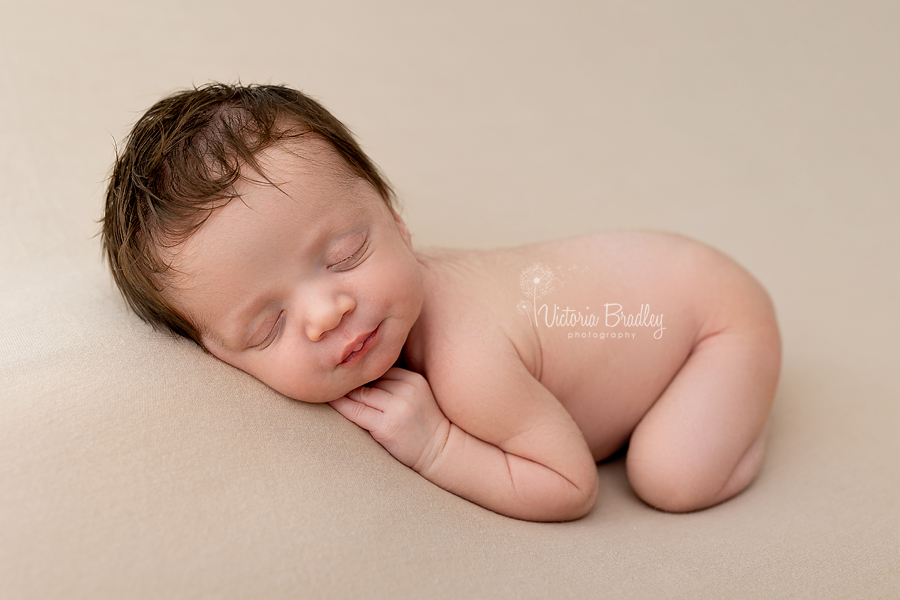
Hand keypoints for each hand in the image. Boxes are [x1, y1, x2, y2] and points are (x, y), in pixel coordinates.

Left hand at [329, 367, 449, 472]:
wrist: (442, 453)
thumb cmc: (424, 426)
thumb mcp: (416, 397)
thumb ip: (394, 385)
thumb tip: (357, 378)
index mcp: (413, 379)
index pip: (378, 370)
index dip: (361, 375)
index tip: (343, 375)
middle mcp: (406, 389)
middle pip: (367, 380)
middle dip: (350, 383)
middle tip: (328, 381)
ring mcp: (398, 407)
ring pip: (359, 394)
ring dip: (342, 394)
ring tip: (326, 392)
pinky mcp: (387, 426)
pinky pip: (356, 411)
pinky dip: (340, 406)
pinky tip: (329, 403)